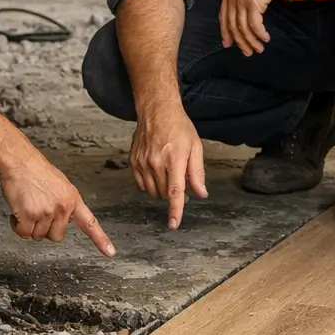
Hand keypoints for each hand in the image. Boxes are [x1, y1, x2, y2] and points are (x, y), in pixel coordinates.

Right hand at [0, 156, 115, 255]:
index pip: (90, 223)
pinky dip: (17, 225)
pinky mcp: (30, 215)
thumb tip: (63, 219)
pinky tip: (18, 211)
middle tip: (37, 211)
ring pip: (37, 236)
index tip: (110, 251)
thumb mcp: (60, 185)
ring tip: (27, 206)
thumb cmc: (36, 171)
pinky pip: (23, 233)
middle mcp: (63, 207)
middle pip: (56, 236)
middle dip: (44, 229)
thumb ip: (64, 204)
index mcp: (73, 199)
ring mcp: (47, 212)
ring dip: (29, 226)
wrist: (19, 161)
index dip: (100, 239)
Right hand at [130, 105, 207, 229]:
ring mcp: (142, 163)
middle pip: (165, 194)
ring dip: (163, 190)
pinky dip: (151, 184)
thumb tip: (200, 193)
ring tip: (169, 173)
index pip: (175, 192)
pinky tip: (157, 171)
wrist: (156, 111)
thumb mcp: (195, 147)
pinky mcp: (133, 162)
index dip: (175, 210)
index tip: (173, 224)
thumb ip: (197, 173)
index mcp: (174, 160)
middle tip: (181, 181)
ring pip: (153, 191)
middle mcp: (156, 163)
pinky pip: (142, 184)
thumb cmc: (178, 127)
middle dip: (175, 194)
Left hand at [219, 0, 281, 55]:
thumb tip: (247, 6)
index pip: (223, 17)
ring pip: (243, 28)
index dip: (225, 32)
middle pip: (233, 26)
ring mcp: (242, 1)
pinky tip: (265, 38)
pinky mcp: (253, 3)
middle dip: (240, 42)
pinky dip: (259, 34)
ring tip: (259, 49)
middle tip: (248, 52)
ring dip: (251, 41)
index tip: (228, 44)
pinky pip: (255, 24)